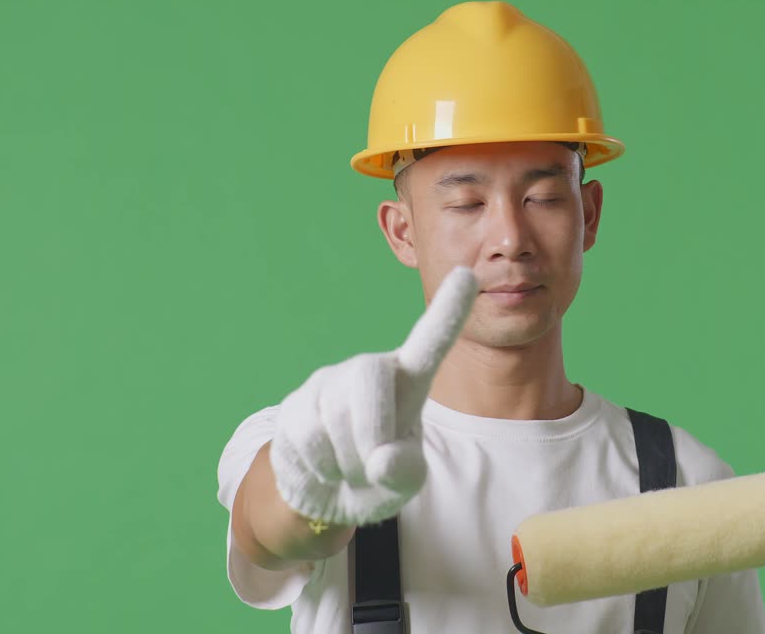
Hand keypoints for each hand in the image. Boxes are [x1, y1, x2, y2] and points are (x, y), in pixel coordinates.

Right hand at [269, 266, 478, 524]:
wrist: (323, 492)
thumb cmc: (376, 478)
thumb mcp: (403, 485)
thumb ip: (406, 474)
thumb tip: (381, 460)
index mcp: (409, 381)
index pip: (430, 339)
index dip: (449, 309)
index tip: (468, 273)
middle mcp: (368, 370)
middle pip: (368, 375)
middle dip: (371, 428)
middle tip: (372, 470)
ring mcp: (328, 383)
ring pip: (333, 414)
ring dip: (346, 461)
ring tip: (350, 471)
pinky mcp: (296, 404)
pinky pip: (306, 434)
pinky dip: (321, 467)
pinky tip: (325, 468)